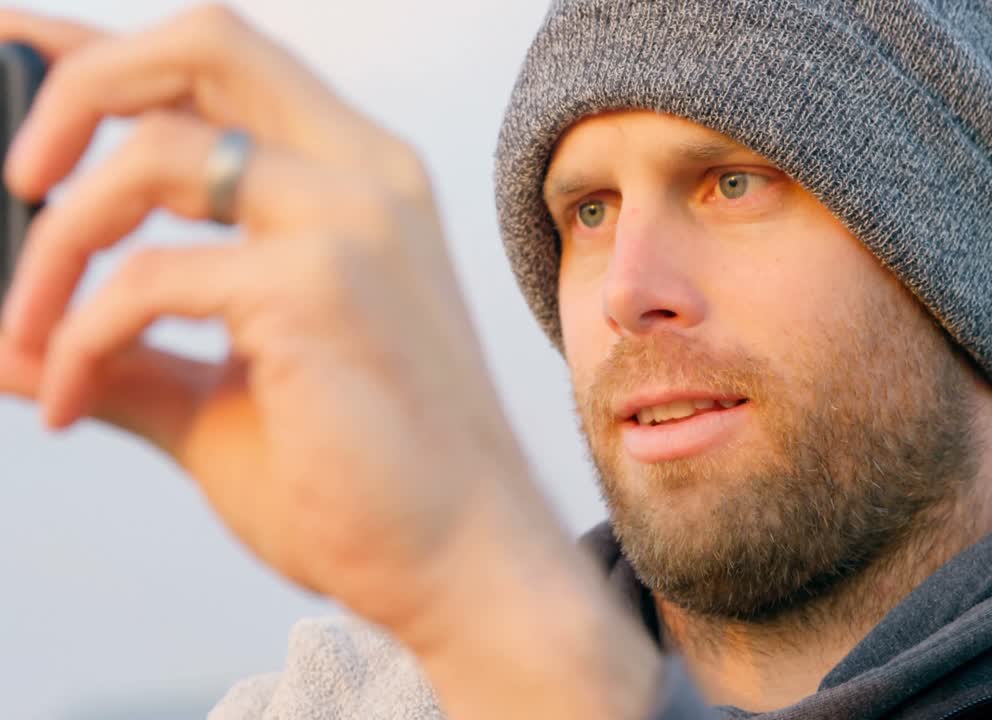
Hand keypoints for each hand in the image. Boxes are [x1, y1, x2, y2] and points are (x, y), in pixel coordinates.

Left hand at [0, 7, 659, 717]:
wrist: (460, 562)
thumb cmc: (361, 479)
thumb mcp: (220, 396)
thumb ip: (122, 345)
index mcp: (358, 185)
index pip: (223, 65)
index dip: (106, 50)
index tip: (10, 49)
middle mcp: (366, 178)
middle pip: (204, 40)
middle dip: (76, 82)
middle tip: (17, 179)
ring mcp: (351, 223)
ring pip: (153, 153)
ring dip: (54, 246)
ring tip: (22, 334)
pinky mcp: (320, 288)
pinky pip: (147, 280)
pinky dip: (78, 340)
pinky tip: (71, 403)